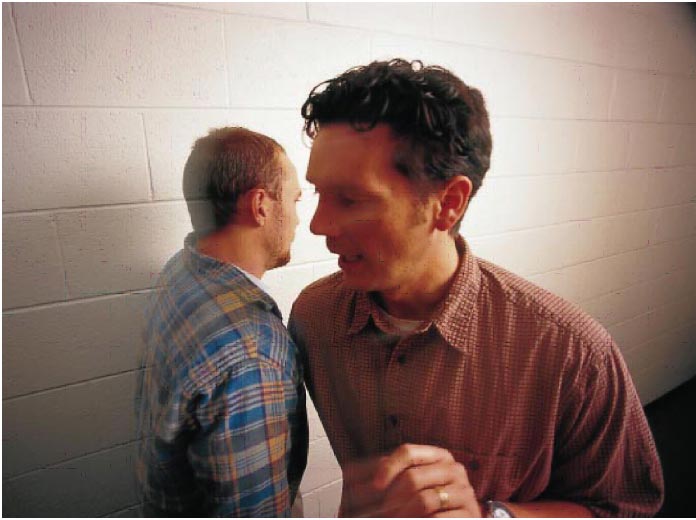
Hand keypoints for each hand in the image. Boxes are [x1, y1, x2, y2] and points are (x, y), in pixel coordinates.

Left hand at [339, 443, 481, 516]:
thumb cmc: (426, 503)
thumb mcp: (404, 485)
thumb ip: (381, 474)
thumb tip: (347, 470)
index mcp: (438, 455)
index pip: (408, 452)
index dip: (388, 467)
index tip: (375, 485)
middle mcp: (454, 470)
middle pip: (413, 477)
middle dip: (390, 499)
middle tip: (379, 512)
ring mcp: (464, 493)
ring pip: (424, 499)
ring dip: (403, 514)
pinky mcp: (470, 516)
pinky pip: (440, 518)